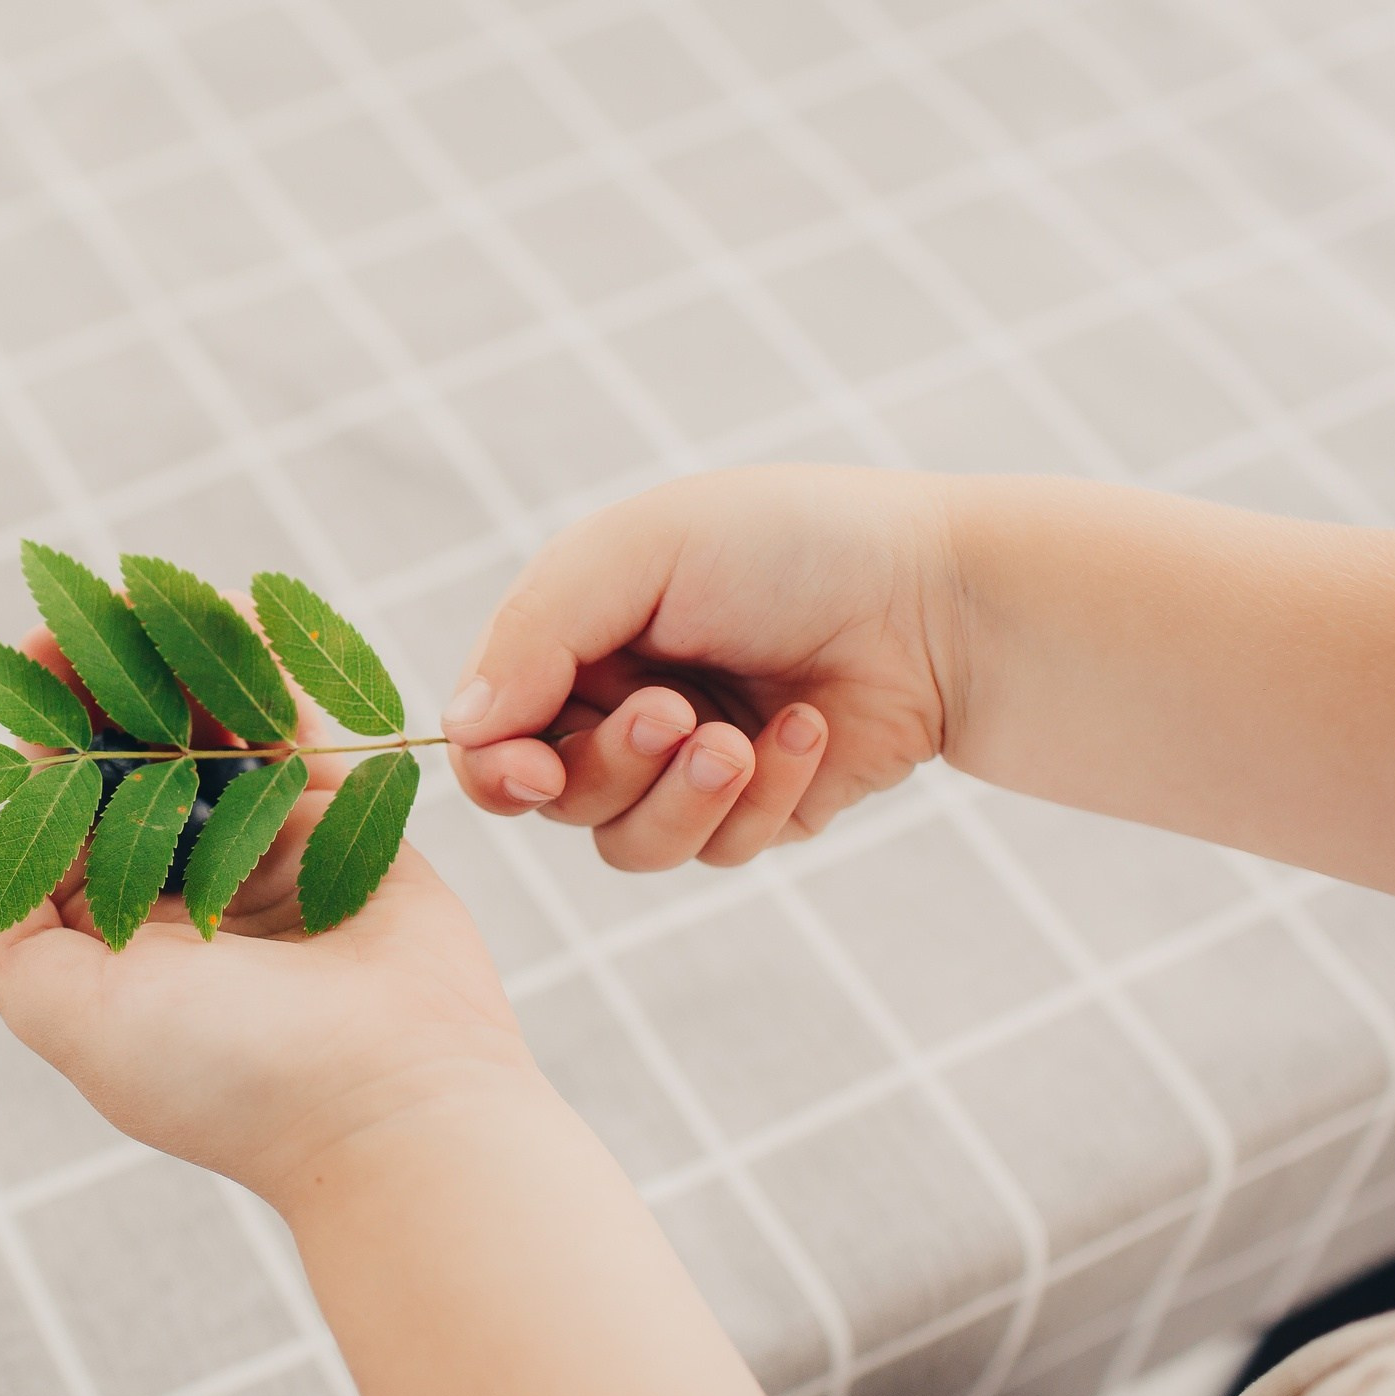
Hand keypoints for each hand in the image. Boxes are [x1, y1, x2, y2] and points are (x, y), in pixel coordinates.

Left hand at [0, 633, 534, 1202]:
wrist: (389, 1097)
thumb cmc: (222, 1069)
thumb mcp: (72, 1016)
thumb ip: (9, 940)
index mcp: (111, 934)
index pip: (60, 807)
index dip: (39, 729)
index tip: (25, 655)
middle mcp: (182, 886)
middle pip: (131, 756)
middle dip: (102, 679)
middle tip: (80, 604)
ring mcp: (263, 848)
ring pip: (208, 731)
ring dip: (174, 659)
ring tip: (146, 587)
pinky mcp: (340, 819)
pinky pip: (292, 727)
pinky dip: (261, 666)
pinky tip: (229, 605)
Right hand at [445, 465, 963, 866]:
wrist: (939, 596)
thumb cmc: (788, 545)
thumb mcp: (639, 552)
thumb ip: (535, 634)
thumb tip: (455, 731)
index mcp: (574, 641)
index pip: (490, 734)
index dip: (497, 768)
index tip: (532, 769)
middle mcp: (617, 709)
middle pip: (557, 800)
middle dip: (614, 767)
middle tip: (677, 715)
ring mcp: (687, 768)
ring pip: (631, 845)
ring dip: (685, 798)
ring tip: (744, 738)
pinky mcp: (758, 813)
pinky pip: (722, 851)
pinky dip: (765, 797)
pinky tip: (810, 727)